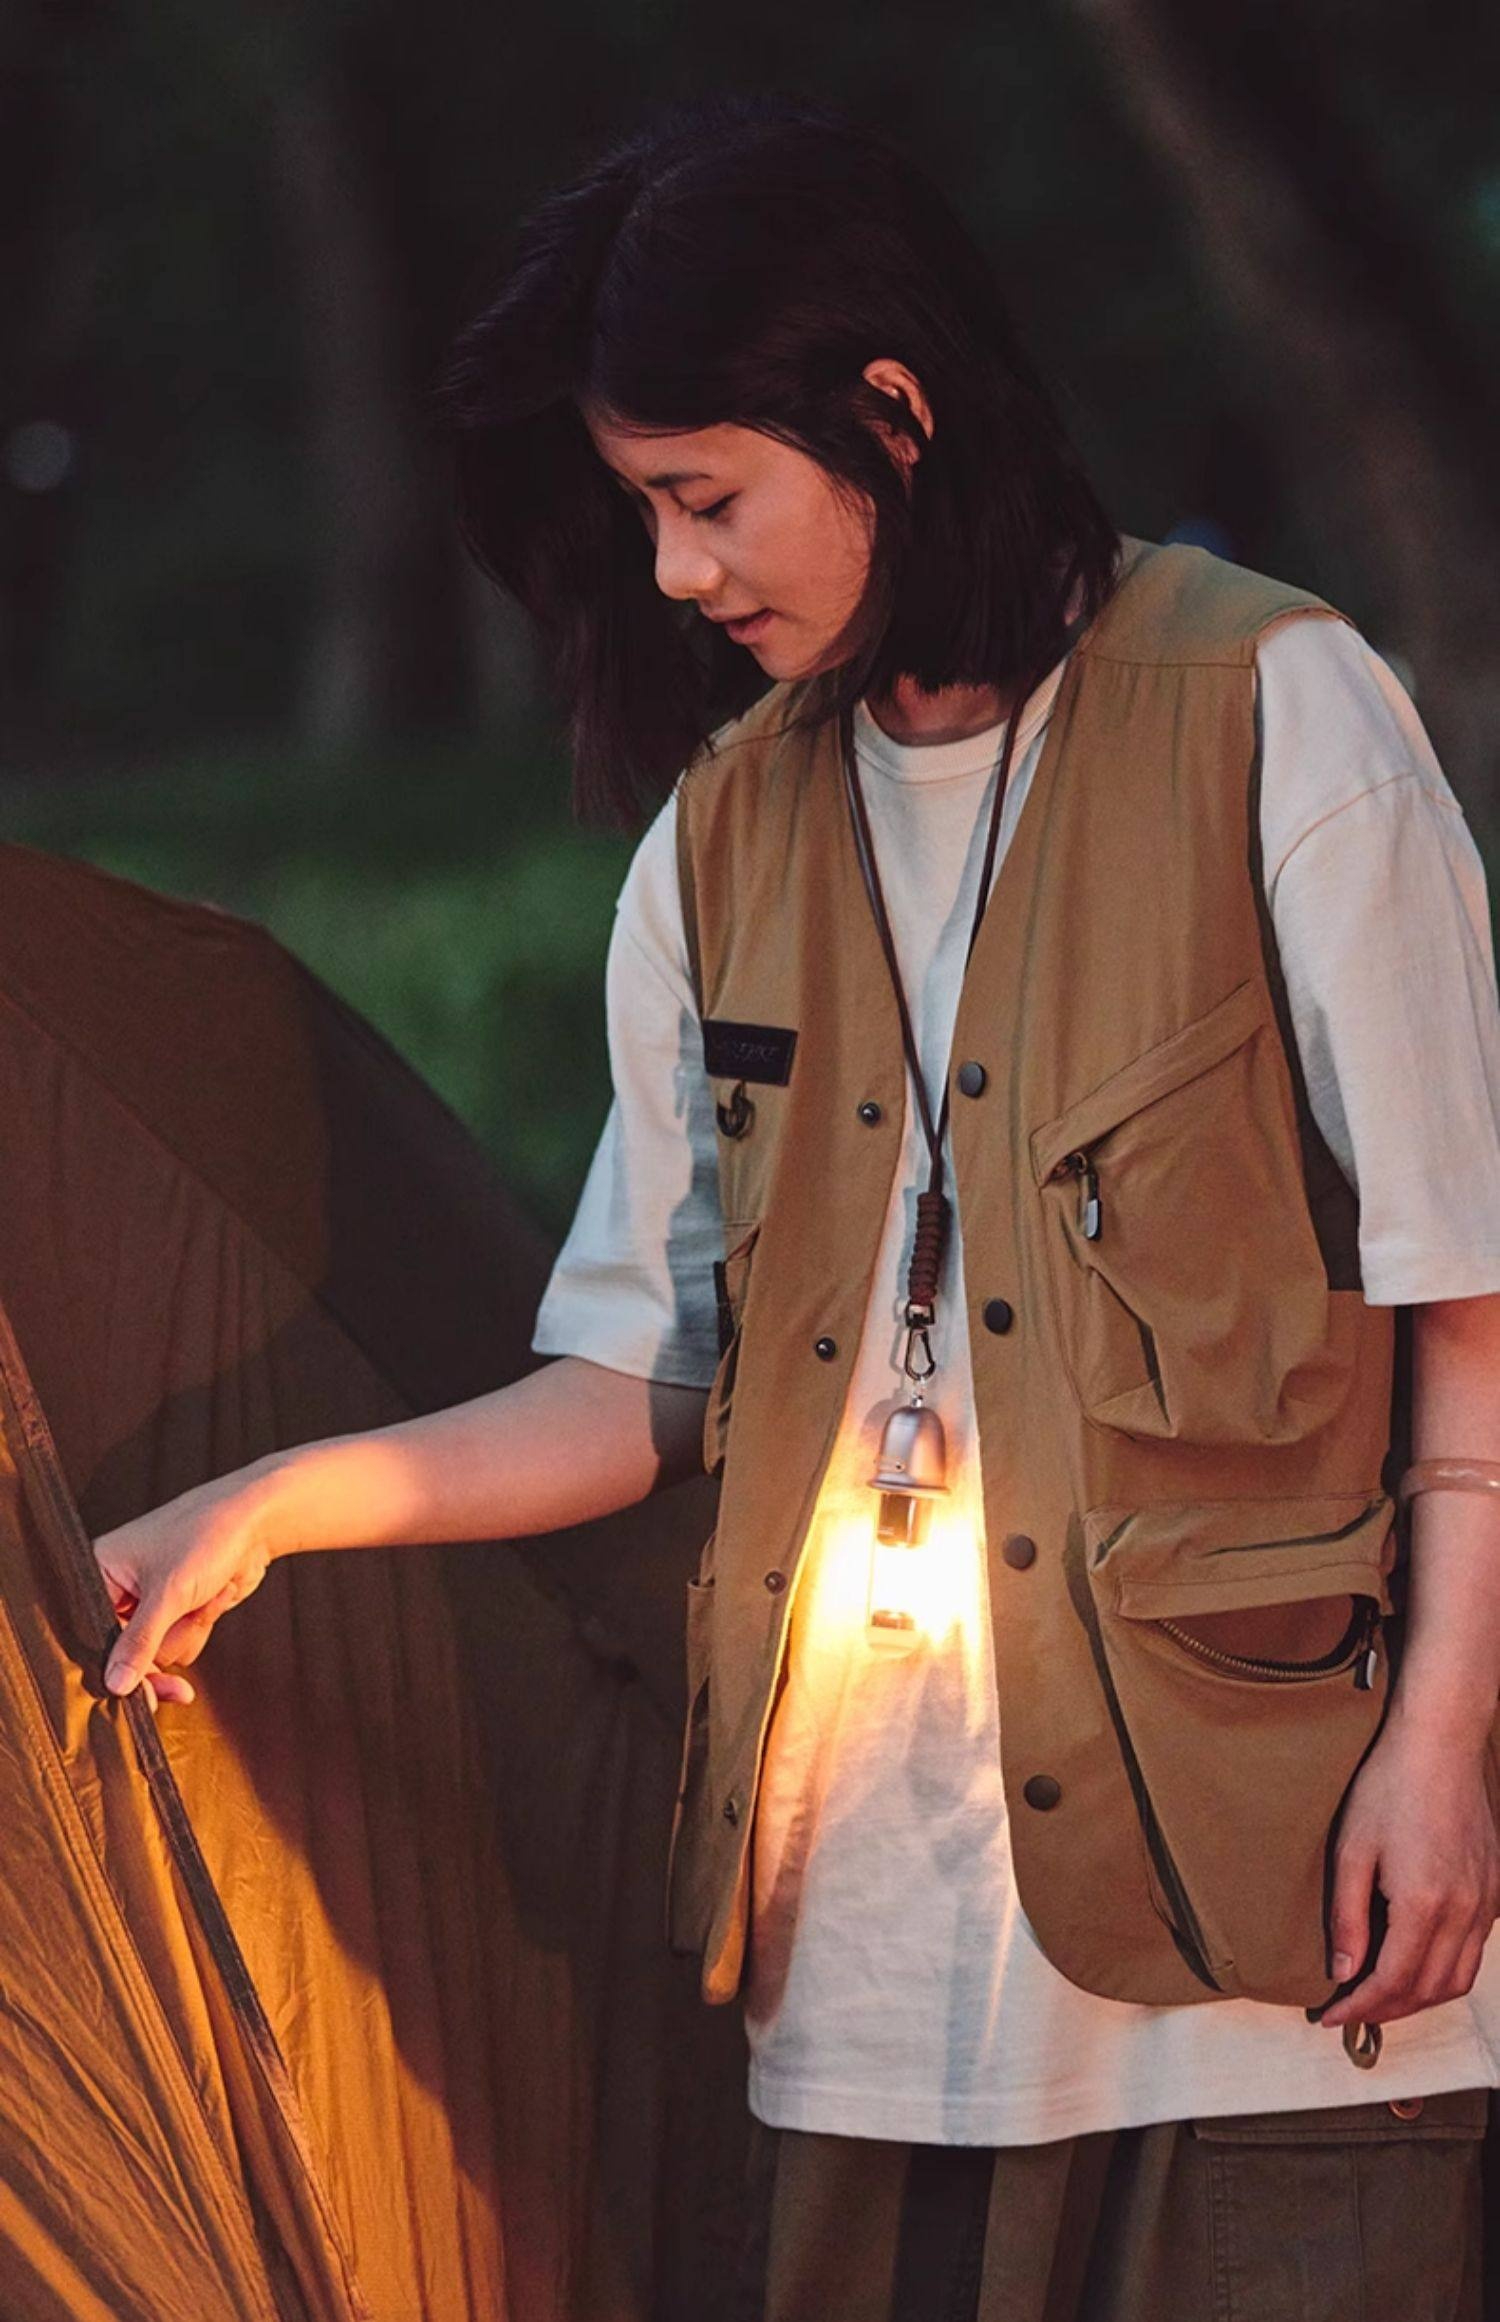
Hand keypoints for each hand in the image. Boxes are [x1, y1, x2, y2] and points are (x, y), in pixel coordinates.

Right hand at [92, 1466, 279, 1702]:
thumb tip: (115, 1683)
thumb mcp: (168, 1592)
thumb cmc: (206, 1534)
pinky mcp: (179, 1608)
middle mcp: (121, 1587)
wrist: (257, 1523)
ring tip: (202, 1596)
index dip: (114, 1665)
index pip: (92, 1633)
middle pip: (125, 1651)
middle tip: (175, 1689)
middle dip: (158, 1657)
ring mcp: (152, 1600)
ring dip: (186, 1632)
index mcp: (101, 1571)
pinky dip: (200, 1626)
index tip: (133, 1694)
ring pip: (158, 1650)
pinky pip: (182, 1641)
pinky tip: (214, 1596)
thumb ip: (140, 1643)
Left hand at [1320, 1714, 1499, 2027]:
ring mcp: (1486, 1904)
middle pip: (1428, 1990)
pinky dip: (1444, 1974)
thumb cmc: (1389, 1789)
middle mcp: (1464, 1912)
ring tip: (1380, 1997)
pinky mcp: (1495, 1892)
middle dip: (1386, 2010)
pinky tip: (1416, 1964)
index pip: (1392, 1982)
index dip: (1360, 2007)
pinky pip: (1474, 1954)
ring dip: (1418, 1999)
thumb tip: (1343, 1973)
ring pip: (1457, 1979)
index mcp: (1425, 1904)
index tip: (1331, 2016)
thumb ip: (1346, 1918)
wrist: (1440, 1746)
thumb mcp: (1351, 1850)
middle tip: (1350, 2011)